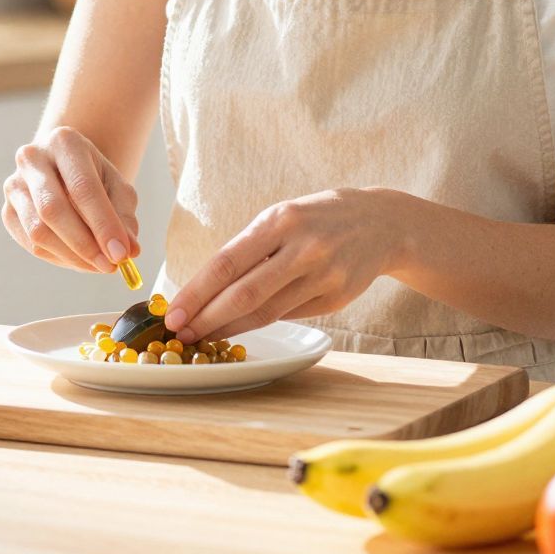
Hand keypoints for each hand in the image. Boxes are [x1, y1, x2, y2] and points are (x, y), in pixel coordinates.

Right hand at [1, 126, 139, 273]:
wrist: (64, 170)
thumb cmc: (95, 178)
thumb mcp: (118, 189)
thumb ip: (124, 217)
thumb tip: (129, 250)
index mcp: (64, 142)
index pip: (82, 187)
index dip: (103, 224)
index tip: (122, 254)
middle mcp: (32, 159)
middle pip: (53, 209)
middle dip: (85, 244)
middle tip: (110, 265)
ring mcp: (14, 185)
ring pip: (38, 231)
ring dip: (72, 256)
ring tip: (98, 264)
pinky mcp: (7, 211)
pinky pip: (31, 245)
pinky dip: (59, 258)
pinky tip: (79, 259)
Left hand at [163, 187, 409, 344]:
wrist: (381, 223)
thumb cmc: (317, 219)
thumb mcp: (283, 217)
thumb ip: (250, 248)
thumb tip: (205, 288)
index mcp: (280, 220)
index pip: (227, 263)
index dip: (196, 292)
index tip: (172, 312)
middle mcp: (303, 248)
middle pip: (245, 294)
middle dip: (207, 318)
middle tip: (180, 334)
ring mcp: (324, 275)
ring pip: (266, 312)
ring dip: (230, 328)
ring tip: (204, 336)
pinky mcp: (337, 298)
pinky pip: (289, 316)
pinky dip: (260, 324)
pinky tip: (240, 329)